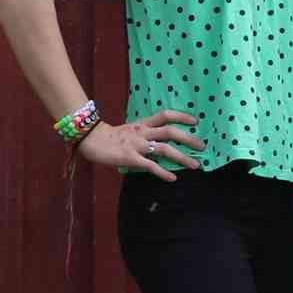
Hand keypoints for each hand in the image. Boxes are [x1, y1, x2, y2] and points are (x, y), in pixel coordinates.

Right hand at [80, 109, 203, 179]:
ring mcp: (137, 145)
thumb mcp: (130, 131)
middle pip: (171, 132)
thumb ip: (145, 134)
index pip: (165, 115)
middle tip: (202, 146)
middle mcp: (142, 133)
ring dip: (182, 157)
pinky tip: (172, 178)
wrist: (90, 139)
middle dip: (189, 139)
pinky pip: (150, 165)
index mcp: (143, 124)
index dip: (181, 116)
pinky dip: (163, 172)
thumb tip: (160, 142)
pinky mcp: (130, 158)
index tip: (195, 121)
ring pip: (164, 149)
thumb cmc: (110, 137)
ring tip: (195, 165)